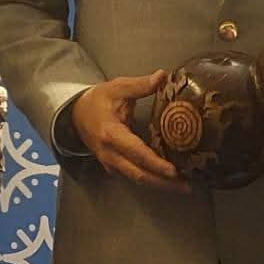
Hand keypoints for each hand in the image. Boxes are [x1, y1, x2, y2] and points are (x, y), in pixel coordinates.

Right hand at [71, 72, 187, 191]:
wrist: (76, 113)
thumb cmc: (98, 100)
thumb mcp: (118, 88)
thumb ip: (140, 85)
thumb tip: (162, 76)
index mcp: (111, 134)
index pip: (136, 153)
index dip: (155, 164)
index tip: (174, 171)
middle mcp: (110, 154)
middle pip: (139, 174)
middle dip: (163, 182)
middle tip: (187, 186)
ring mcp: (110, 163)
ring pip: (136, 179)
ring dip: (159, 184)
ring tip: (183, 186)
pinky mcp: (113, 167)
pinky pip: (133, 176)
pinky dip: (151, 179)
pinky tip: (167, 180)